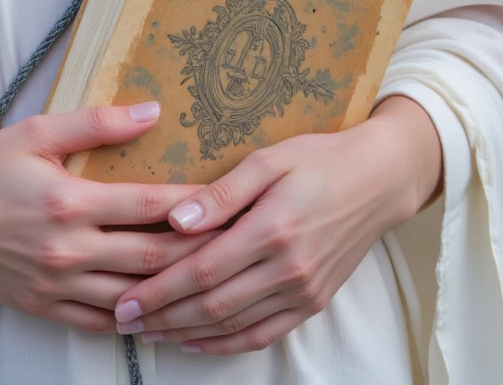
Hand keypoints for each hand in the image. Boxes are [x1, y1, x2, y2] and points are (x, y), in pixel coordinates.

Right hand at [0, 101, 212, 333]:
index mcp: (71, 200)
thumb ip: (98, 122)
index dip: (196, 206)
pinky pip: (102, 324)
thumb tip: (153, 111)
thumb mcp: (40, 132)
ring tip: (215, 287)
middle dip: (199, 255)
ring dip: (175, 296)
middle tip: (240, 248)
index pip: (150, 207)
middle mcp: (69, 248)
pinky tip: (164, 315)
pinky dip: (137, 322)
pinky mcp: (46, 308)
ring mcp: (58, 284)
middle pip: (151, 258)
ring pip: (133, 299)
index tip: (230, 201)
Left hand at [110, 98, 442, 354]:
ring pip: (235, 326)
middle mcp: (289, 269)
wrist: (378, 180)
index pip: (203, 270)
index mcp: (272, 229)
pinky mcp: (313, 302)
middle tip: (124, 320)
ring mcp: (303, 291)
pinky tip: (199, 342)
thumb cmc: (318, 159)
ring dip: (188, 334)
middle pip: (213, 305)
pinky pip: (264, 334)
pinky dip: (228, 343)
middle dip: (163, 316)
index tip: (124, 297)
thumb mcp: (268, 159)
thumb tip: (175, 219)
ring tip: (151, 332)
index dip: (159, 289)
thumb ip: (221, 192)